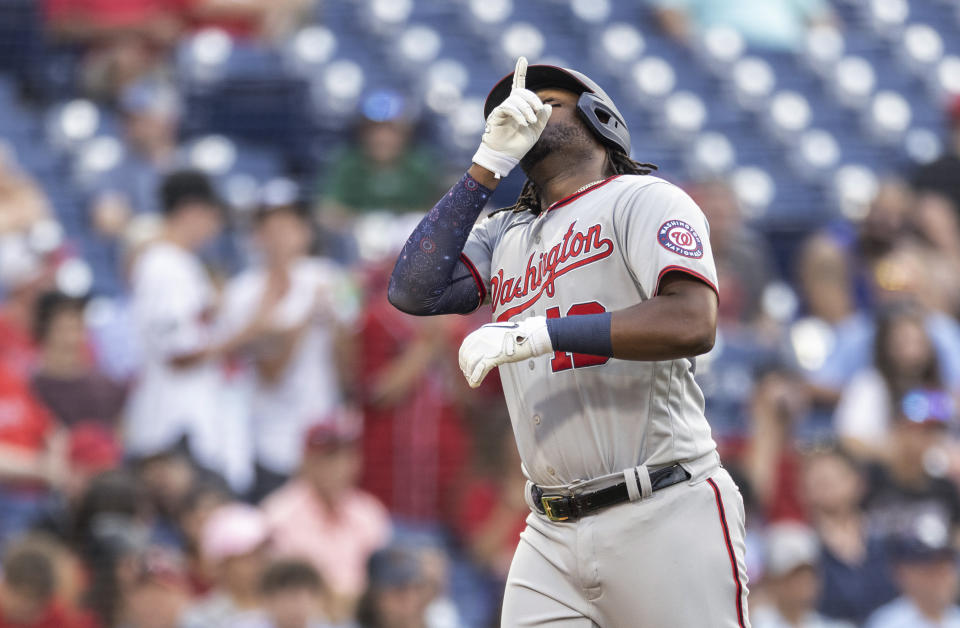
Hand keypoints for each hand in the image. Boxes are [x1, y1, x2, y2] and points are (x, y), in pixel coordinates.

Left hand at [458, 316, 551, 387]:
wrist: (531, 336)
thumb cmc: (519, 336)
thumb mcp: (499, 333)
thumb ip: (489, 340)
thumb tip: (485, 351)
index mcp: (483, 331)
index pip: (466, 345)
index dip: (463, 357)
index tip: (465, 365)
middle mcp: (482, 337)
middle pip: (465, 354)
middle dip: (465, 367)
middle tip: (469, 375)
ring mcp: (488, 346)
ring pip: (470, 362)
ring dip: (470, 374)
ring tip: (473, 380)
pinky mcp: (495, 355)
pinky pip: (480, 368)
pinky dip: (476, 378)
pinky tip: (475, 383)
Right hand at [472, 57, 551, 178]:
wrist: (505, 156)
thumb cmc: (518, 145)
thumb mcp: (536, 131)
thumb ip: (542, 118)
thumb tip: (546, 106)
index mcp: (519, 107)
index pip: (519, 85)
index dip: (520, 71)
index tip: (522, 58)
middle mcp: (509, 105)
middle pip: (521, 92)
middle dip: (532, 98)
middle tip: (538, 110)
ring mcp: (502, 109)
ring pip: (516, 100)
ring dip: (526, 110)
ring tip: (530, 122)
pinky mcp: (496, 115)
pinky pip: (508, 107)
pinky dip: (518, 114)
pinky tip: (523, 123)